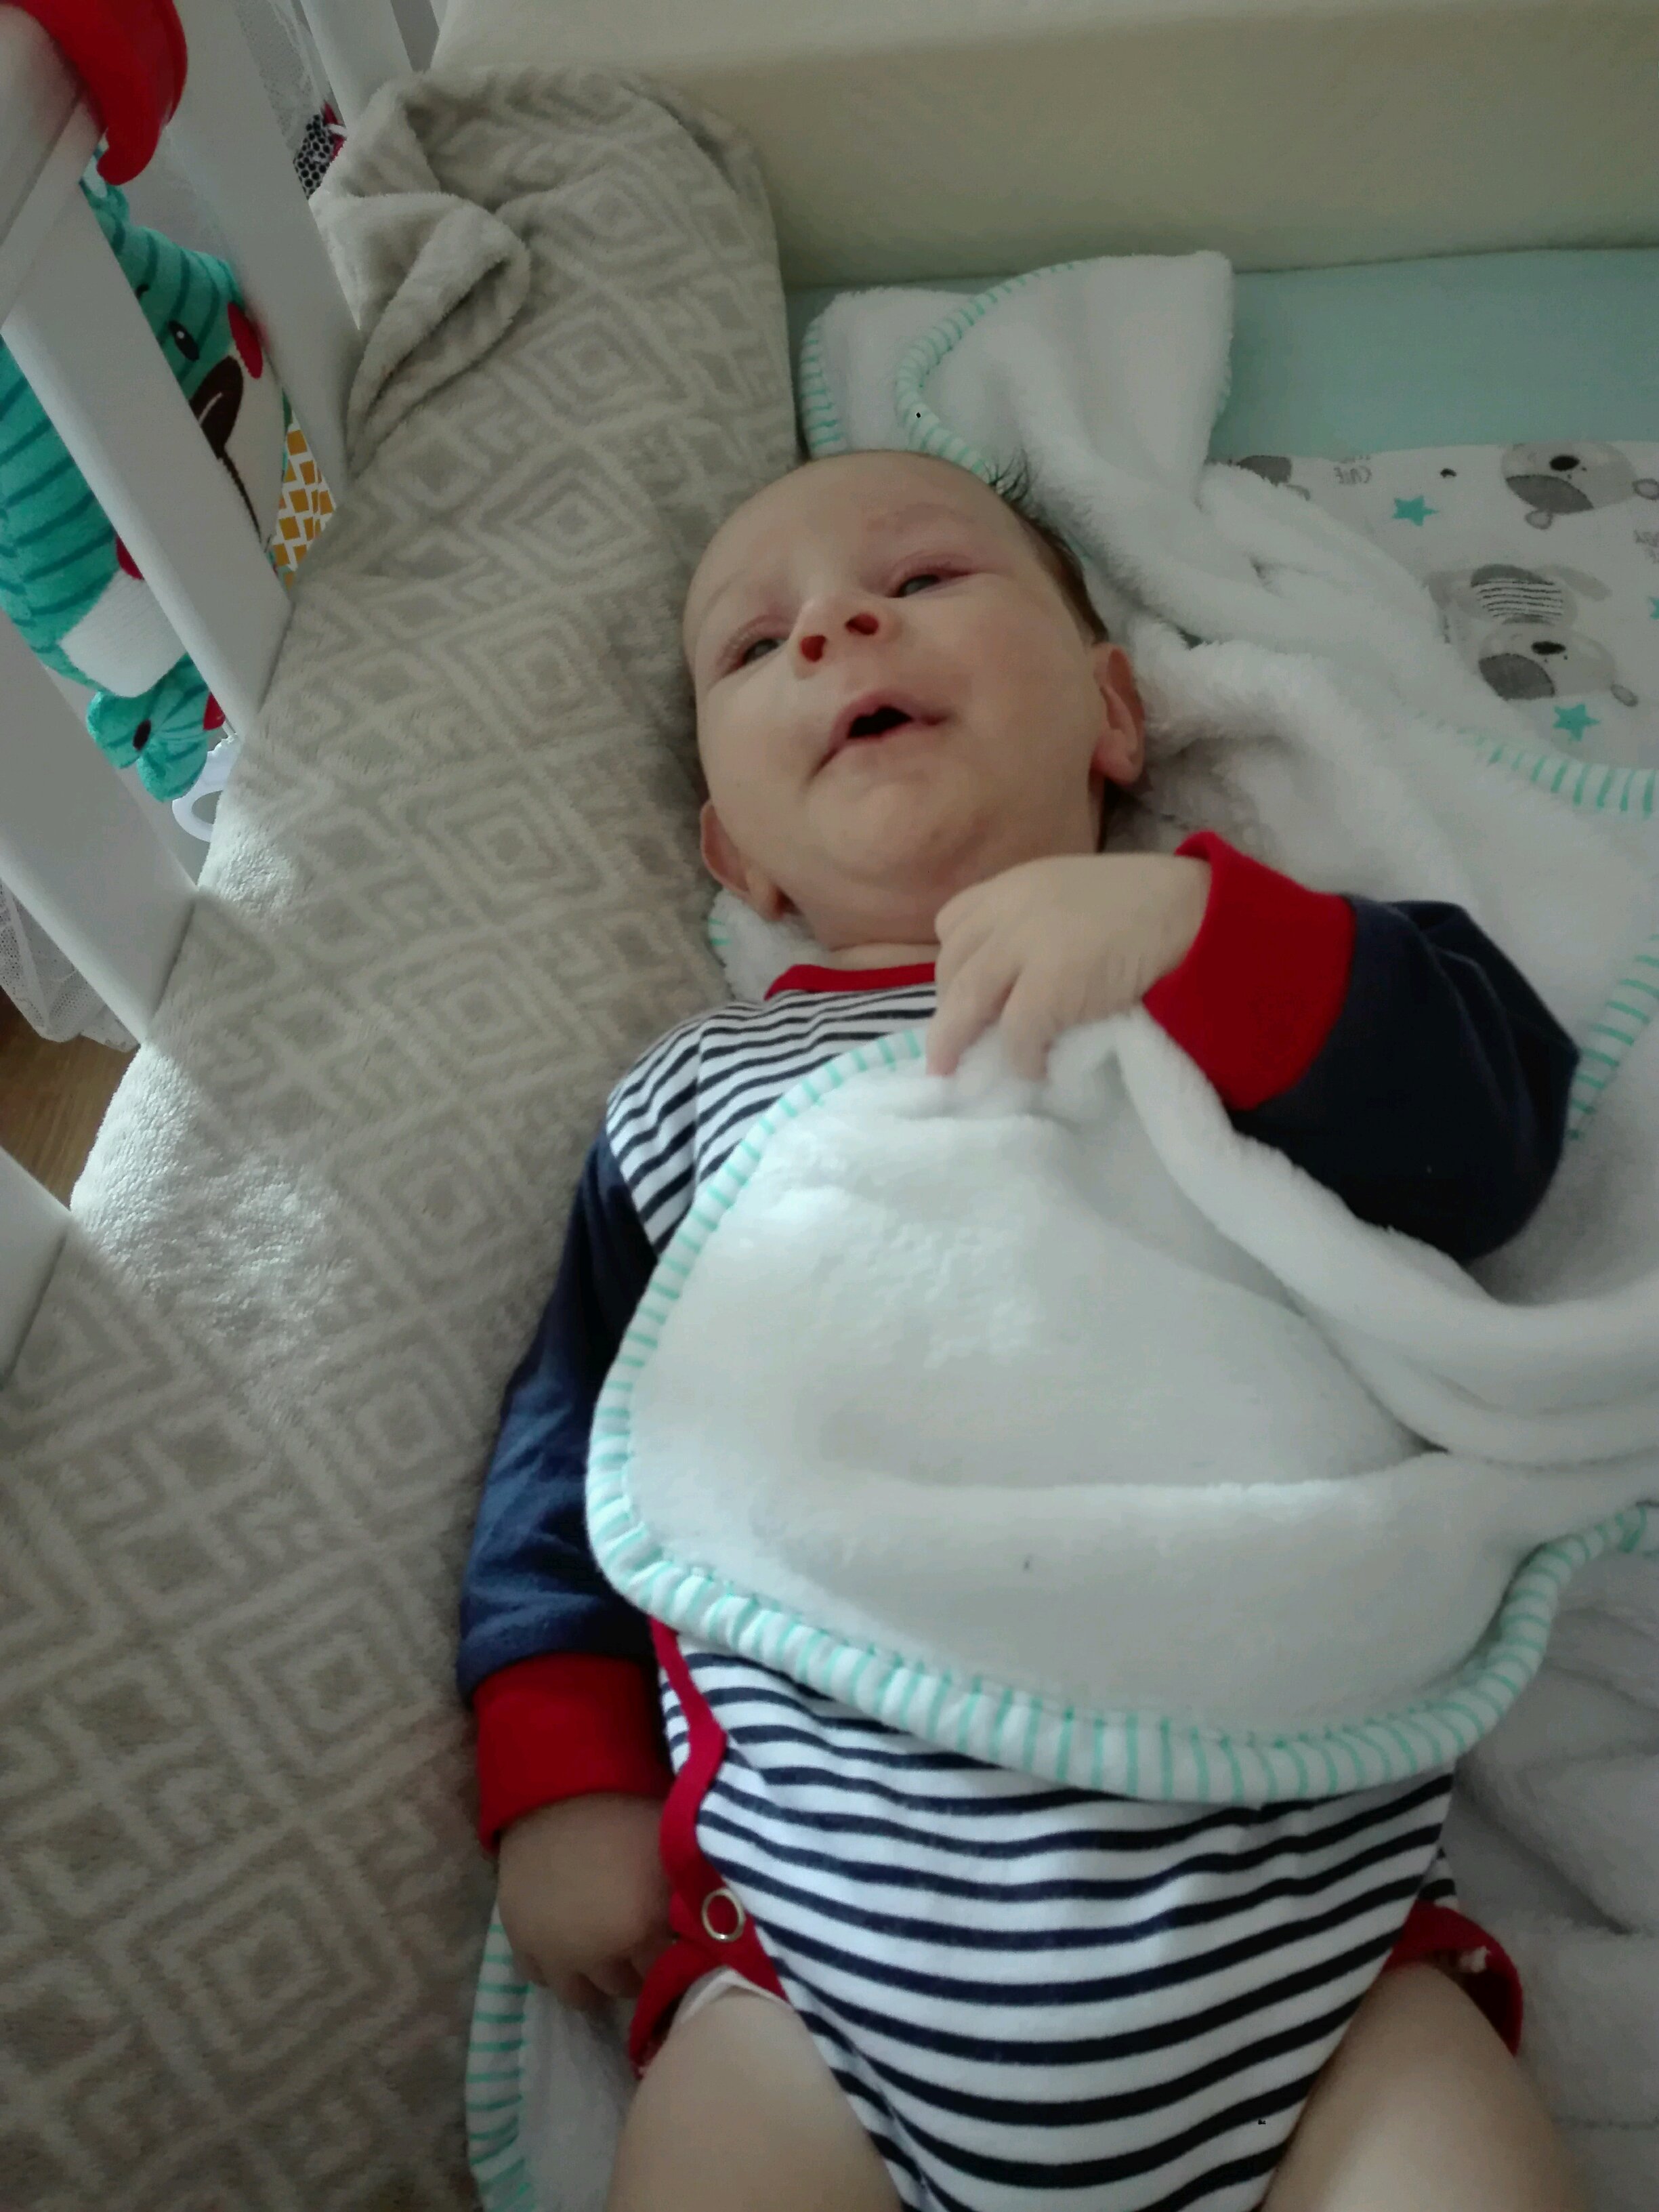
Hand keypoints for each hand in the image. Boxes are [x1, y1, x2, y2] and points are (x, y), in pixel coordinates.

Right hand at [496, 1794, 671, 2009]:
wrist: (559, 1789)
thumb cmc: (625, 1813)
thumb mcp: (672, 1851)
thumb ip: (691, 1896)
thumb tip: (715, 1929)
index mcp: (642, 1929)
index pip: (670, 1974)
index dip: (675, 1958)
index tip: (675, 1942)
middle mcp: (598, 1954)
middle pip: (626, 1987)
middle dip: (637, 1968)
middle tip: (641, 1942)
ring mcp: (554, 1953)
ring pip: (582, 1995)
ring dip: (596, 1978)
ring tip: (605, 1950)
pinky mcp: (519, 1940)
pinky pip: (539, 1976)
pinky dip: (555, 1967)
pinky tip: (568, 1944)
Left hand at [927, 854, 1210, 1079]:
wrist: (1190, 911)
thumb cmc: (1145, 905)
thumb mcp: (1074, 895)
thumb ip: (1038, 920)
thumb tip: (1014, 976)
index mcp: (1016, 884)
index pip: (954, 922)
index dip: (954, 961)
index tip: (963, 992)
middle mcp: (1009, 911)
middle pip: (952, 966)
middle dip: (950, 1007)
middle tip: (957, 1042)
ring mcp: (1025, 948)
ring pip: (965, 1003)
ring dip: (957, 1042)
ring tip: (959, 1071)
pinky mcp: (1048, 988)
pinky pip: (1014, 1035)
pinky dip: (1019, 1058)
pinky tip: (1033, 1070)